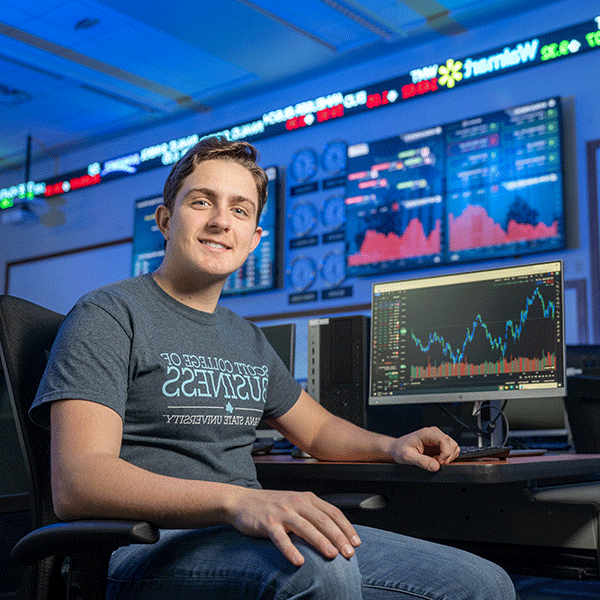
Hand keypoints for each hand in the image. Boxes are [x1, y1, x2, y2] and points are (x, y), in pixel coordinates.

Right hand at [224, 488, 360, 565]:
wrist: (242, 501)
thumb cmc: (271, 505)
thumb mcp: (295, 503)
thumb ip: (313, 513)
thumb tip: (335, 532)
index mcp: (306, 498)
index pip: (332, 512)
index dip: (346, 527)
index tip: (356, 542)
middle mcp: (296, 503)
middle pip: (322, 520)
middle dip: (339, 537)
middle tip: (349, 553)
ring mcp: (282, 512)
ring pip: (305, 527)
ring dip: (320, 542)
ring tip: (332, 555)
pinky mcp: (267, 523)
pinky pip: (281, 538)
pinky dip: (291, 550)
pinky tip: (299, 562)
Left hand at [390, 426, 459, 471]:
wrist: (396, 448)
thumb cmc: (399, 449)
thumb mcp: (407, 457)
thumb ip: (421, 461)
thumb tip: (436, 466)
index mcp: (426, 433)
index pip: (445, 440)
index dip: (446, 453)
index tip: (439, 462)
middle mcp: (433, 433)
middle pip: (452, 443)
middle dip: (447, 456)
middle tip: (435, 462)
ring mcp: (436, 438)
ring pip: (453, 446)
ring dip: (448, 457)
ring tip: (435, 460)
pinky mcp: (438, 444)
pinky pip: (450, 450)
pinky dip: (446, 457)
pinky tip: (436, 459)